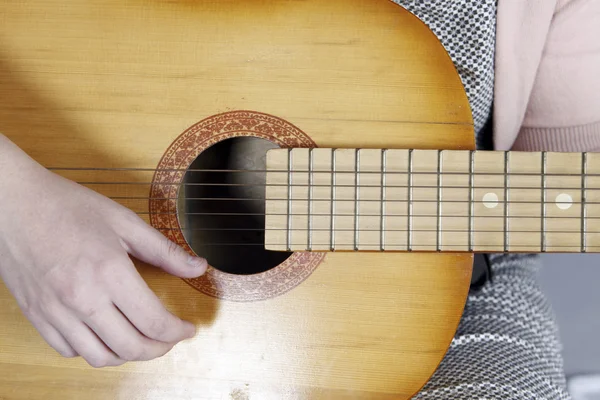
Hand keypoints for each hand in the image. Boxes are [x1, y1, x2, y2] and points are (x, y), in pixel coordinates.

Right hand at [0, 134, 206, 367]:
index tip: (188, 328)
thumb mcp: (124, 221)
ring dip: (128, 355)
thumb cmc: (68, 206)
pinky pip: (69, 350)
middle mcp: (82, 298)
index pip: (154, 321)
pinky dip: (93, 350)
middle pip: (131, 347)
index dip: (178, 332)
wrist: (13, 203)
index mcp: (109, 272)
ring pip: (99, 357)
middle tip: (171, 339)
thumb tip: (199, 267)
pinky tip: (105, 334)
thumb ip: (165, 250)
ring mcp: (56, 311)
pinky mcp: (37, 315)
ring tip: (141, 340)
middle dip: (160, 349)